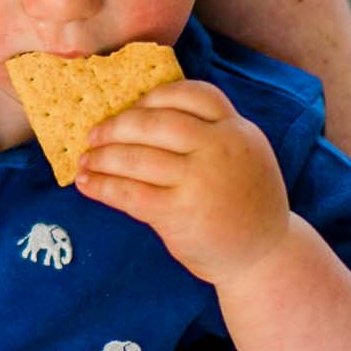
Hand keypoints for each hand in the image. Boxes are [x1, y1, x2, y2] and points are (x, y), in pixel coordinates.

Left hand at [75, 79, 289, 284]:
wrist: (265, 256)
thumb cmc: (243, 202)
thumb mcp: (243, 156)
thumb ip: (209, 135)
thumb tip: (140, 118)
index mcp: (237, 130)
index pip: (193, 95)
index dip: (154, 97)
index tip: (131, 108)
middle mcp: (220, 149)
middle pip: (156, 122)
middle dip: (116, 126)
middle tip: (94, 134)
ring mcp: (200, 181)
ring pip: (136, 157)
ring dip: (101, 158)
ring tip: (86, 161)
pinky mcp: (180, 213)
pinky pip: (130, 193)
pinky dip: (102, 187)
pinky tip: (87, 185)